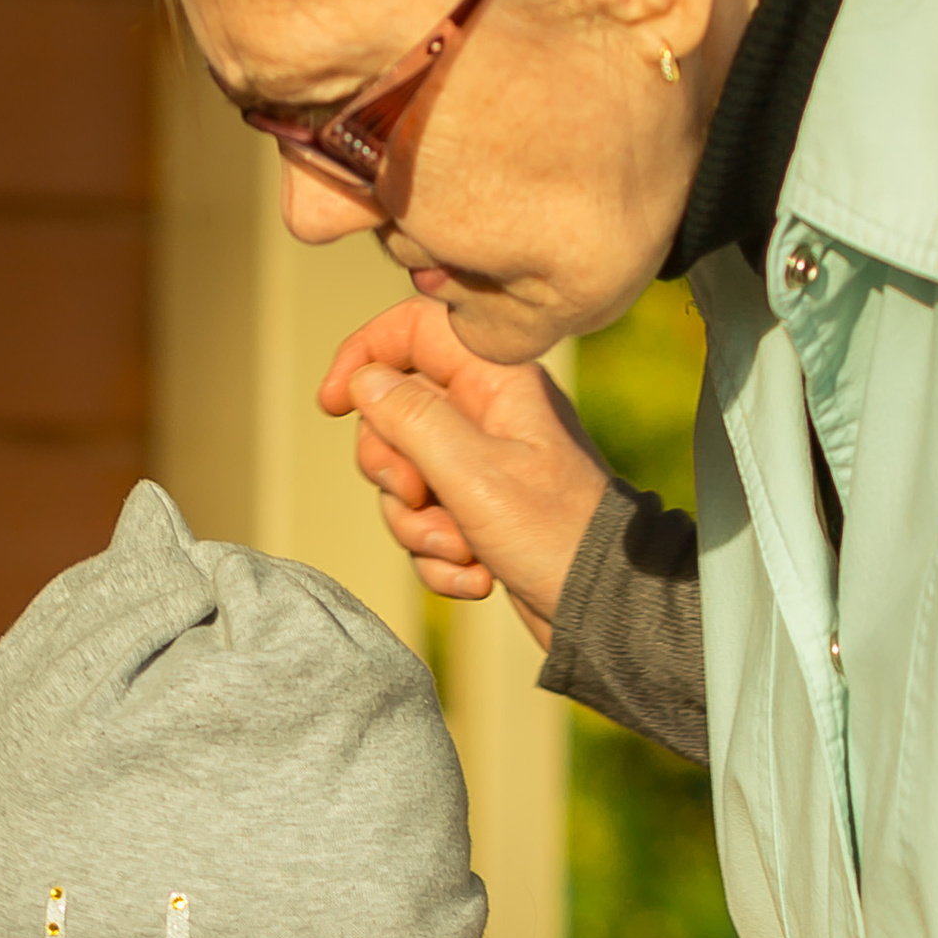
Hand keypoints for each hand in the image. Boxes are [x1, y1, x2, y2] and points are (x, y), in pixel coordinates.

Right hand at [317, 296, 609, 636]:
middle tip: (420, 498)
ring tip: (462, 551)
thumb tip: (366, 380)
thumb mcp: (473, 473)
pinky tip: (477, 579)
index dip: (364, 356)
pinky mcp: (479, 515)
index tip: (334, 405)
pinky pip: (426, 525)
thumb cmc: (554, 534)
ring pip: (404, 480)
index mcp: (495, 381)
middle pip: (393, 417)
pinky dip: (440, 558)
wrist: (603, 607)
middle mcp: (486, 415)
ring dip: (418, 527)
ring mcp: (482, 467)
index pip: (412, 331)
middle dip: (392, 471)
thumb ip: (412, 420)